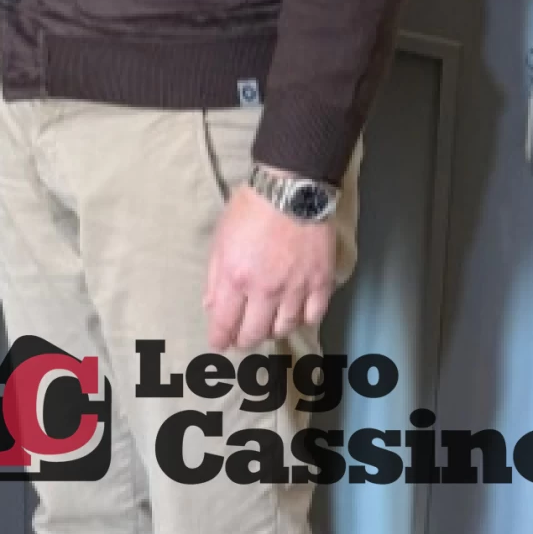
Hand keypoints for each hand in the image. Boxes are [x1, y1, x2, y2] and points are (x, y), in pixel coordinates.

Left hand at [203, 182, 334, 352]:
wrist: (291, 189)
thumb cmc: (249, 209)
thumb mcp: (220, 240)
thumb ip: (214, 277)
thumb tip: (211, 307)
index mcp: (235, 279)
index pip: (225, 323)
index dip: (220, 339)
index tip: (219, 344)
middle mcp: (265, 290)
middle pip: (254, 332)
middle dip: (244, 339)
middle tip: (241, 338)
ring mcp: (296, 288)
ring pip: (284, 327)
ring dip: (272, 331)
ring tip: (267, 326)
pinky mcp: (320, 281)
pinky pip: (313, 315)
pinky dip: (303, 319)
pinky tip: (296, 314)